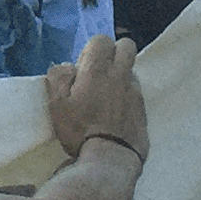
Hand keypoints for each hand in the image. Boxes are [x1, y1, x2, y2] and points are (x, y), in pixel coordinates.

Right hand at [44, 34, 144, 162]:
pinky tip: (115, 115)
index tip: (81, 69)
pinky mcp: (143, 111)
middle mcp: (121, 75)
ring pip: (131, 70)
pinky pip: (136, 93)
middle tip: (98, 74)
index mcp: (99, 69)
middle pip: (126, 46)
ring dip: (120, 76)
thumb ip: (58, 77)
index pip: (102, 40)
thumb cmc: (80, 131)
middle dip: (113, 52)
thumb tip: (67, 67)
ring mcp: (135, 93)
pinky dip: (126, 97)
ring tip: (106, 97)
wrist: (110, 159)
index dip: (90, 50)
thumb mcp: (57, 104)